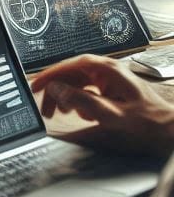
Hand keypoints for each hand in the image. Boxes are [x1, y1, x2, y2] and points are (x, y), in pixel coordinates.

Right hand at [31, 54, 173, 157]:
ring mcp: (109, 78)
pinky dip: (79, 101)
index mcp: (107, 70)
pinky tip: (82, 114)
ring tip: (60, 112)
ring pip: (77, 82)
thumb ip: (83, 101)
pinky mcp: (111, 88)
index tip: (36, 87)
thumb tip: (57, 90)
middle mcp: (107, 70)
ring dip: (66, 97)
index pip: (70, 66)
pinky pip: (87, 90)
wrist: (170, 131)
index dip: (50, 76)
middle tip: (45, 109)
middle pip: (71, 74)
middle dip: (56, 91)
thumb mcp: (113, 115)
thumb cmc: (148, 123)